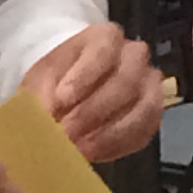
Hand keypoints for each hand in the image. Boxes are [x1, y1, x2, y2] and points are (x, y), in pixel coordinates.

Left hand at [19, 24, 162, 162]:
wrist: (67, 95)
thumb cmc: (55, 82)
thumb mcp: (41, 83)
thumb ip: (43, 97)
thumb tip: (47, 123)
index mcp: (106, 37)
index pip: (104, 50)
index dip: (84, 75)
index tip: (61, 99)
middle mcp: (134, 56)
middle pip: (126, 82)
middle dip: (94, 111)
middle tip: (67, 133)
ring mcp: (149, 85)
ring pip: (143, 110)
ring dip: (110, 134)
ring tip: (81, 150)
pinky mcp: (152, 116)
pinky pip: (144, 133)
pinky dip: (118, 147)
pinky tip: (94, 155)